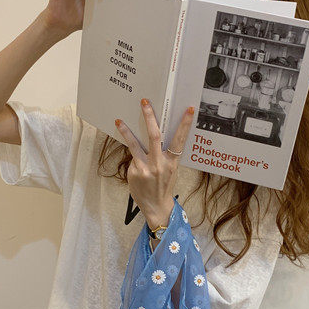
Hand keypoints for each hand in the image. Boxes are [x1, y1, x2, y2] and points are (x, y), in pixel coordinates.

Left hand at [115, 98, 194, 229]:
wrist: (156, 206)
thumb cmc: (164, 186)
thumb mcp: (171, 170)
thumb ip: (165, 154)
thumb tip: (156, 135)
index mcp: (172, 162)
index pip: (180, 139)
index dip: (185, 123)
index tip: (188, 109)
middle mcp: (159, 164)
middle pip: (154, 135)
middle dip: (149, 116)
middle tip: (144, 102)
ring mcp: (145, 168)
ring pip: (134, 144)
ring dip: (126, 131)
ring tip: (119, 121)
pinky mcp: (134, 172)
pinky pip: (132, 158)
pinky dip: (133, 158)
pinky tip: (135, 165)